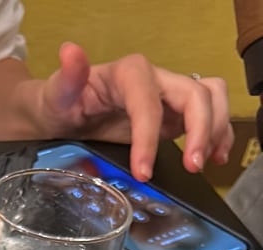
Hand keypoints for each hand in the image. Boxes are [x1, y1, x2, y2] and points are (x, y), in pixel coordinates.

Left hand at [39, 43, 232, 180]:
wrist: (64, 113)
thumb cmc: (62, 104)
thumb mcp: (57, 93)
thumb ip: (67, 77)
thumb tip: (70, 52)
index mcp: (129, 74)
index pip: (149, 102)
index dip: (150, 136)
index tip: (142, 171)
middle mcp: (155, 81)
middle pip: (194, 94)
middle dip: (201, 129)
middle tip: (193, 167)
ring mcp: (167, 98)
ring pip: (210, 99)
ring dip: (216, 129)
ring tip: (207, 162)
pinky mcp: (173, 116)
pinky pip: (208, 115)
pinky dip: (217, 134)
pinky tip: (214, 157)